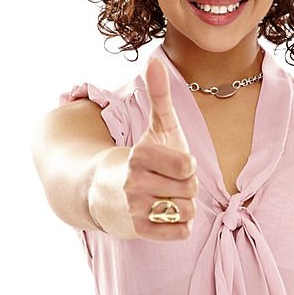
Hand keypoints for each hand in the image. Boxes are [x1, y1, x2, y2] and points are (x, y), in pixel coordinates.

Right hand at [121, 58, 199, 240]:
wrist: (102, 191)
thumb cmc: (140, 157)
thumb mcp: (154, 126)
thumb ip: (159, 96)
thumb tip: (154, 61)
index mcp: (140, 156)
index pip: (187, 166)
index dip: (187, 166)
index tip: (175, 164)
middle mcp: (134, 184)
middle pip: (191, 190)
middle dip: (187, 187)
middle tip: (170, 182)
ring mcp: (135, 209)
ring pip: (187, 212)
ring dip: (184, 206)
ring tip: (167, 197)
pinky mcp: (137, 231)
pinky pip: (180, 233)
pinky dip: (180, 226)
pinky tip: (167, 214)